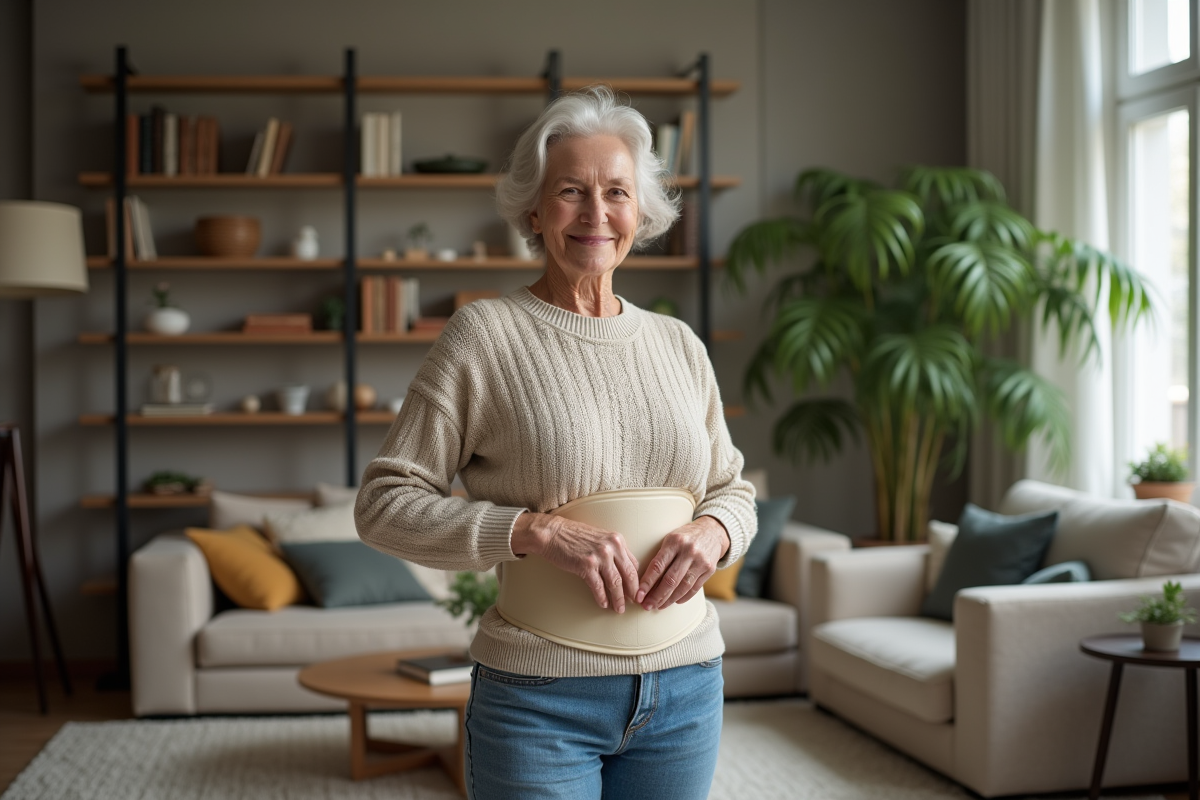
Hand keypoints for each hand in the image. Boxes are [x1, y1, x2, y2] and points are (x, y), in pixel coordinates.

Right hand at [511, 512, 640, 612]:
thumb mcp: (599, 538)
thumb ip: (612, 551)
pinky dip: (602, 598)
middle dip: (632, 592)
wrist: (552, 533)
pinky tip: (604, 604)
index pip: (633, 564)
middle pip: (628, 575)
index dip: (636, 580)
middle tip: (633, 602)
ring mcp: (599, 557)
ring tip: (619, 608)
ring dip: (618, 599)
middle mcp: (611, 547)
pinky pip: (598, 587)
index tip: (636, 590)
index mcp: (616, 540)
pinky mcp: (586, 566)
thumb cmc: (573, 535)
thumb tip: (622, 570)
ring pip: (615, 583)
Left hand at [636, 516, 729, 609]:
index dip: (647, 583)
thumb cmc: (685, 537)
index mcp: (675, 541)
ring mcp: (701, 561)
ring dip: (669, 600)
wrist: (712, 531)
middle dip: (656, 596)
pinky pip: (694, 588)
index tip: (638, 595)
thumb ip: (661, 557)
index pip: (658, 566)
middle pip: (670, 580)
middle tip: (647, 606)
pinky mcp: (710, 569)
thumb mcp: (671, 539)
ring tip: (658, 606)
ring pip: (683, 587)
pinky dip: (683, 597)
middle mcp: (689, 551)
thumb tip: (645, 582)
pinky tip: (674, 601)